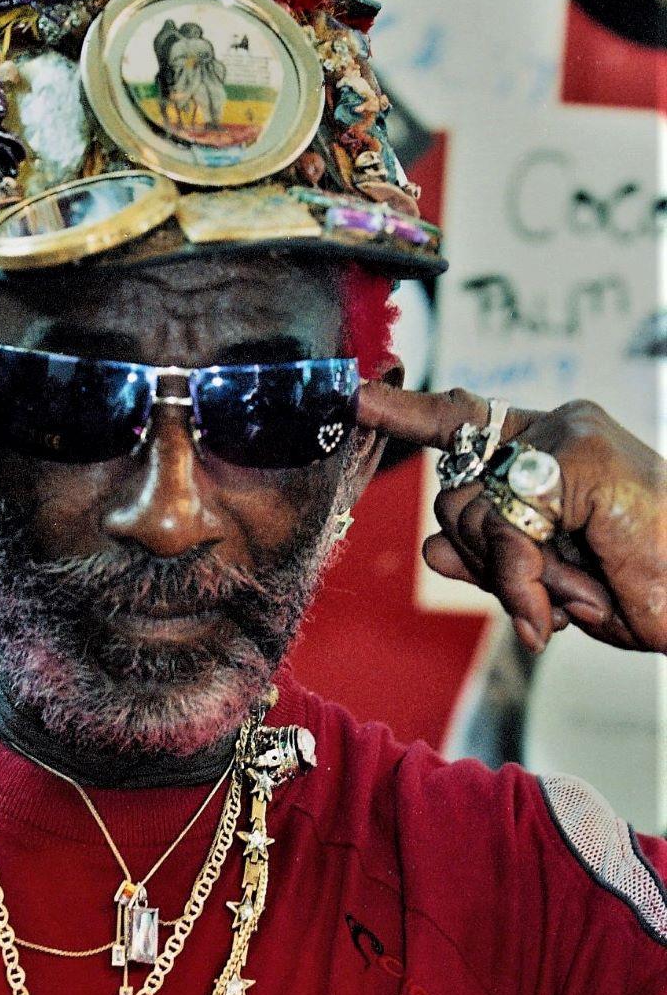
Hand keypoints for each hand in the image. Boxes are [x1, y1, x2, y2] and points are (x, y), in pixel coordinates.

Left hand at [357, 386, 666, 653]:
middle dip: (489, 562)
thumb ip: (491, 561)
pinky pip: (512, 529)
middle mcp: (551, 430)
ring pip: (474, 512)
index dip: (407, 411)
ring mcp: (567, 434)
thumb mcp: (551, 582)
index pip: (462, 421)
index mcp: (544, 449)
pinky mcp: (580, 456)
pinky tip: (579, 595)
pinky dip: (533, 578)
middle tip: (547, 592)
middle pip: (452, 497)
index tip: (356, 399)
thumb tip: (428, 549)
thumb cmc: (644, 587)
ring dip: (518, 576)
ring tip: (581, 587)